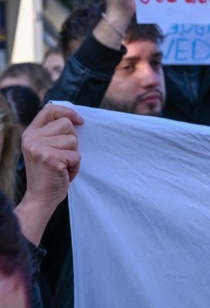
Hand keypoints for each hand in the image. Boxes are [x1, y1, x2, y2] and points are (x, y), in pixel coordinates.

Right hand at [15, 104, 83, 243]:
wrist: (41, 197)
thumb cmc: (50, 172)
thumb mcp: (47, 147)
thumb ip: (54, 133)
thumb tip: (77, 118)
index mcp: (30, 133)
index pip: (50, 110)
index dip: (68, 112)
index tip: (80, 121)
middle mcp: (31, 138)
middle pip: (67, 124)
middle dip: (72, 140)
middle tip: (63, 155)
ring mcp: (38, 148)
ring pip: (73, 140)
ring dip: (74, 154)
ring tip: (62, 165)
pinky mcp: (49, 159)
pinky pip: (76, 155)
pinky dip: (75, 165)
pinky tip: (64, 172)